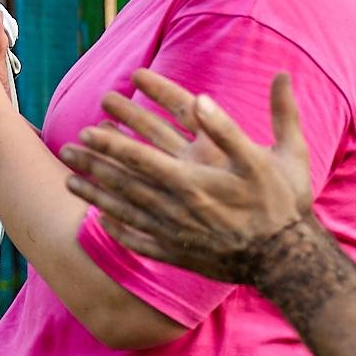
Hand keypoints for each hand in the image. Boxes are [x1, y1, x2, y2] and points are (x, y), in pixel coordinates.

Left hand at [61, 68, 313, 280]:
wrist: (287, 261)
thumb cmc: (284, 203)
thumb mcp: (283, 154)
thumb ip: (266, 115)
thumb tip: (216, 94)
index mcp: (196, 180)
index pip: (143, 157)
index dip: (113, 142)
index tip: (90, 128)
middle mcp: (179, 207)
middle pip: (125, 182)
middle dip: (94, 164)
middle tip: (68, 149)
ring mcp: (176, 232)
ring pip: (126, 211)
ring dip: (95, 194)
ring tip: (68, 181)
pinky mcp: (179, 254)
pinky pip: (140, 242)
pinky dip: (118, 230)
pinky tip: (101, 221)